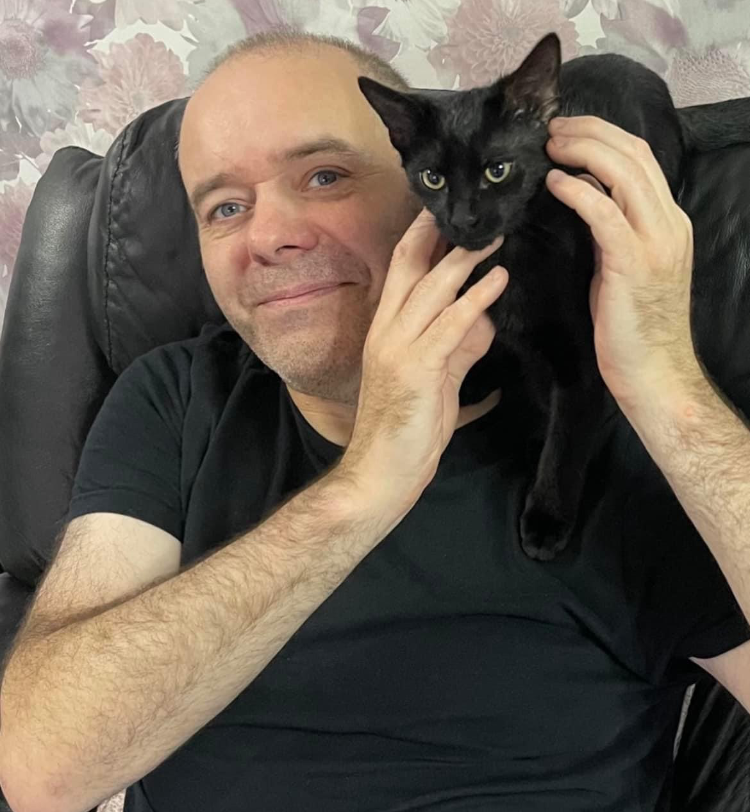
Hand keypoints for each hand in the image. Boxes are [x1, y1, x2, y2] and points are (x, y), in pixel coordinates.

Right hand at [338, 208, 505, 512]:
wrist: (382, 474)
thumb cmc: (408, 429)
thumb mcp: (439, 380)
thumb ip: (458, 346)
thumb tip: (485, 320)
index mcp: (388, 329)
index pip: (404, 269)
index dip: (424, 235)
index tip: (451, 208)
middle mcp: (387, 330)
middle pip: (409, 263)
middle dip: (438, 229)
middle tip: (473, 199)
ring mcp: (397, 348)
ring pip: (430, 288)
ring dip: (464, 257)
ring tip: (497, 232)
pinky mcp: (416, 369)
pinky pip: (449, 325)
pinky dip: (475, 299)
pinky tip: (498, 279)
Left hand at [544, 115, 703, 410]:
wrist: (654, 371)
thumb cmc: (632, 327)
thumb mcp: (622, 267)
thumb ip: (609, 231)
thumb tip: (583, 197)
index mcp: (668, 221)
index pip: (640, 159)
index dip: (602, 136)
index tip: (567, 131)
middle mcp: (668, 223)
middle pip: (632, 154)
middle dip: (589, 132)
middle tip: (551, 128)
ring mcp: (655, 241)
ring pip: (623, 172)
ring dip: (581, 151)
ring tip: (549, 146)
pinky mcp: (633, 262)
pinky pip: (604, 213)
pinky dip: (577, 191)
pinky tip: (553, 183)